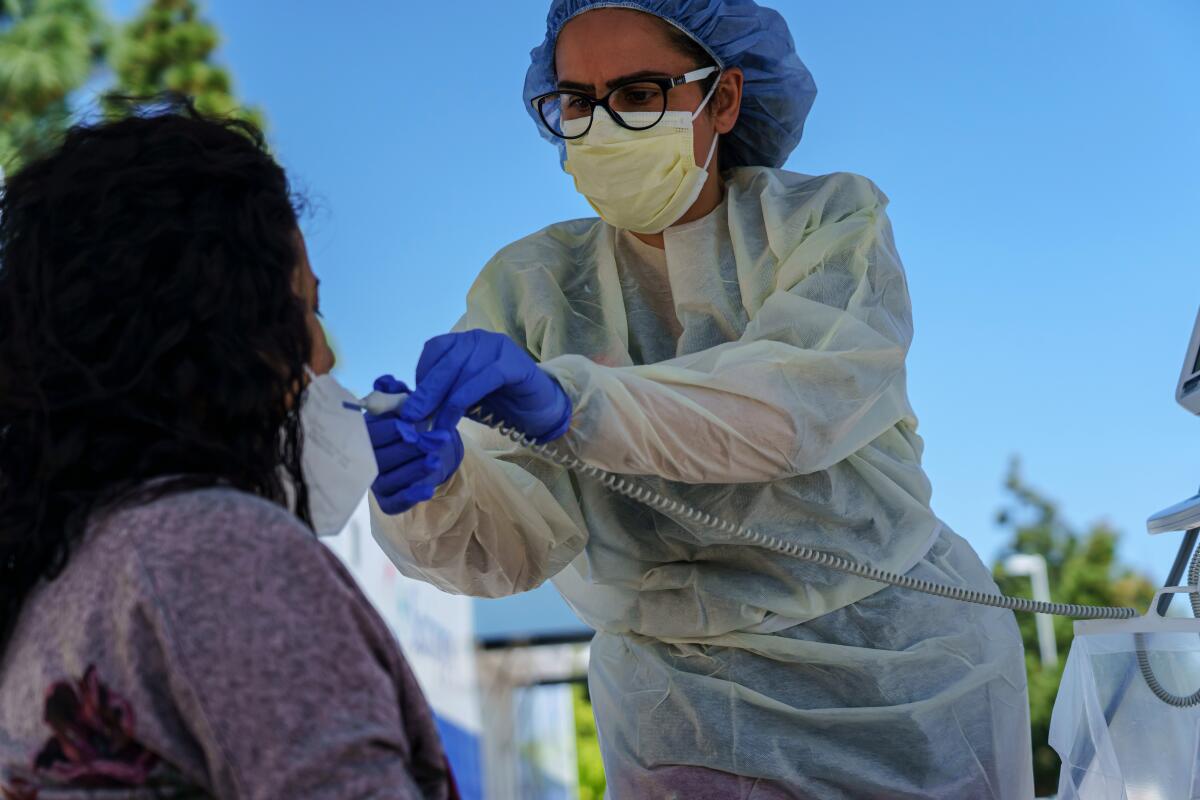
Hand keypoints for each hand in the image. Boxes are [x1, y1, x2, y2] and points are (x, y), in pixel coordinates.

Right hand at [366, 375, 463, 514]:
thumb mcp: (408, 403)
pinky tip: (428, 488)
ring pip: (388, 479)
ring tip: (434, 461)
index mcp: (364, 434)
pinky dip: (411, 496)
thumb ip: (397, 392)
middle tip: (433, 442)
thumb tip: (386, 382)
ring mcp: (375, 481)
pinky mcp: (387, 500)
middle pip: (379, 458)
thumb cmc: (415, 421)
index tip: (410, 426)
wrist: (434, 445)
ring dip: (412, 470)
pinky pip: (395, 503)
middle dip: (408, 449)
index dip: (390, 431)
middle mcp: (364, 459)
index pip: (371, 435)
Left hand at [400, 330, 571, 443]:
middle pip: (446, 361)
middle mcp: (480, 338)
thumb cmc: (498, 401)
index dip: (421, 375)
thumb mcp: (462, 396)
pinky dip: (463, 400)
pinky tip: (452, 419)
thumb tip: (410, 407)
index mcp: (465, 341)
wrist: (539, 408)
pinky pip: (483, 379)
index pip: (435, 349)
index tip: (412, 403)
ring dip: (444, 402)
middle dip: (426, 392)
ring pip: (463, 371)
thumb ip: (441, 395)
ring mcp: (499, 347)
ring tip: (433, 426)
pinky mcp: (514, 364)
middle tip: (411, 418)